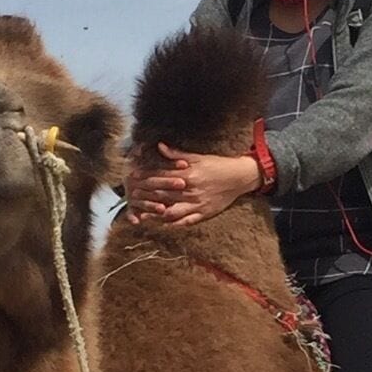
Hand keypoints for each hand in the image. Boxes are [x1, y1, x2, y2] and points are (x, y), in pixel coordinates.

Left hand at [125, 142, 261, 228]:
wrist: (239, 177)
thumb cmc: (218, 165)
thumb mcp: (198, 157)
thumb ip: (177, 154)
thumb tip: (159, 146)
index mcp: (188, 174)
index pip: (162, 176)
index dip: (146, 177)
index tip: (134, 177)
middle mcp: (191, 190)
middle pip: (163, 194)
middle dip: (146, 195)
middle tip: (132, 196)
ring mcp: (197, 204)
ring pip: (172, 211)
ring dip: (156, 214)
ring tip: (142, 215)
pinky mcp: (204, 214)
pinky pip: (186, 222)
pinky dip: (173, 224)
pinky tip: (162, 225)